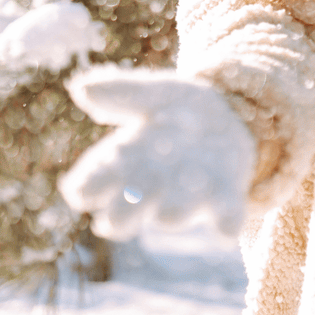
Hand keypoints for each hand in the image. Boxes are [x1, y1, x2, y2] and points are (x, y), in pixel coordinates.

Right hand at [58, 68, 255, 241]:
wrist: (233, 114)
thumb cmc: (180, 110)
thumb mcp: (153, 93)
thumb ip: (121, 92)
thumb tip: (82, 88)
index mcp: (125, 163)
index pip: (92, 185)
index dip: (87, 190)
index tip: (82, 190)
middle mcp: (151, 188)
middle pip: (124, 215)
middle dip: (121, 217)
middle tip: (116, 216)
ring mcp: (188, 195)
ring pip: (173, 215)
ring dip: (171, 212)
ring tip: (168, 212)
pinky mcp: (225, 197)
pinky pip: (225, 218)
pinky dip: (225, 222)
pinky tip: (226, 227)